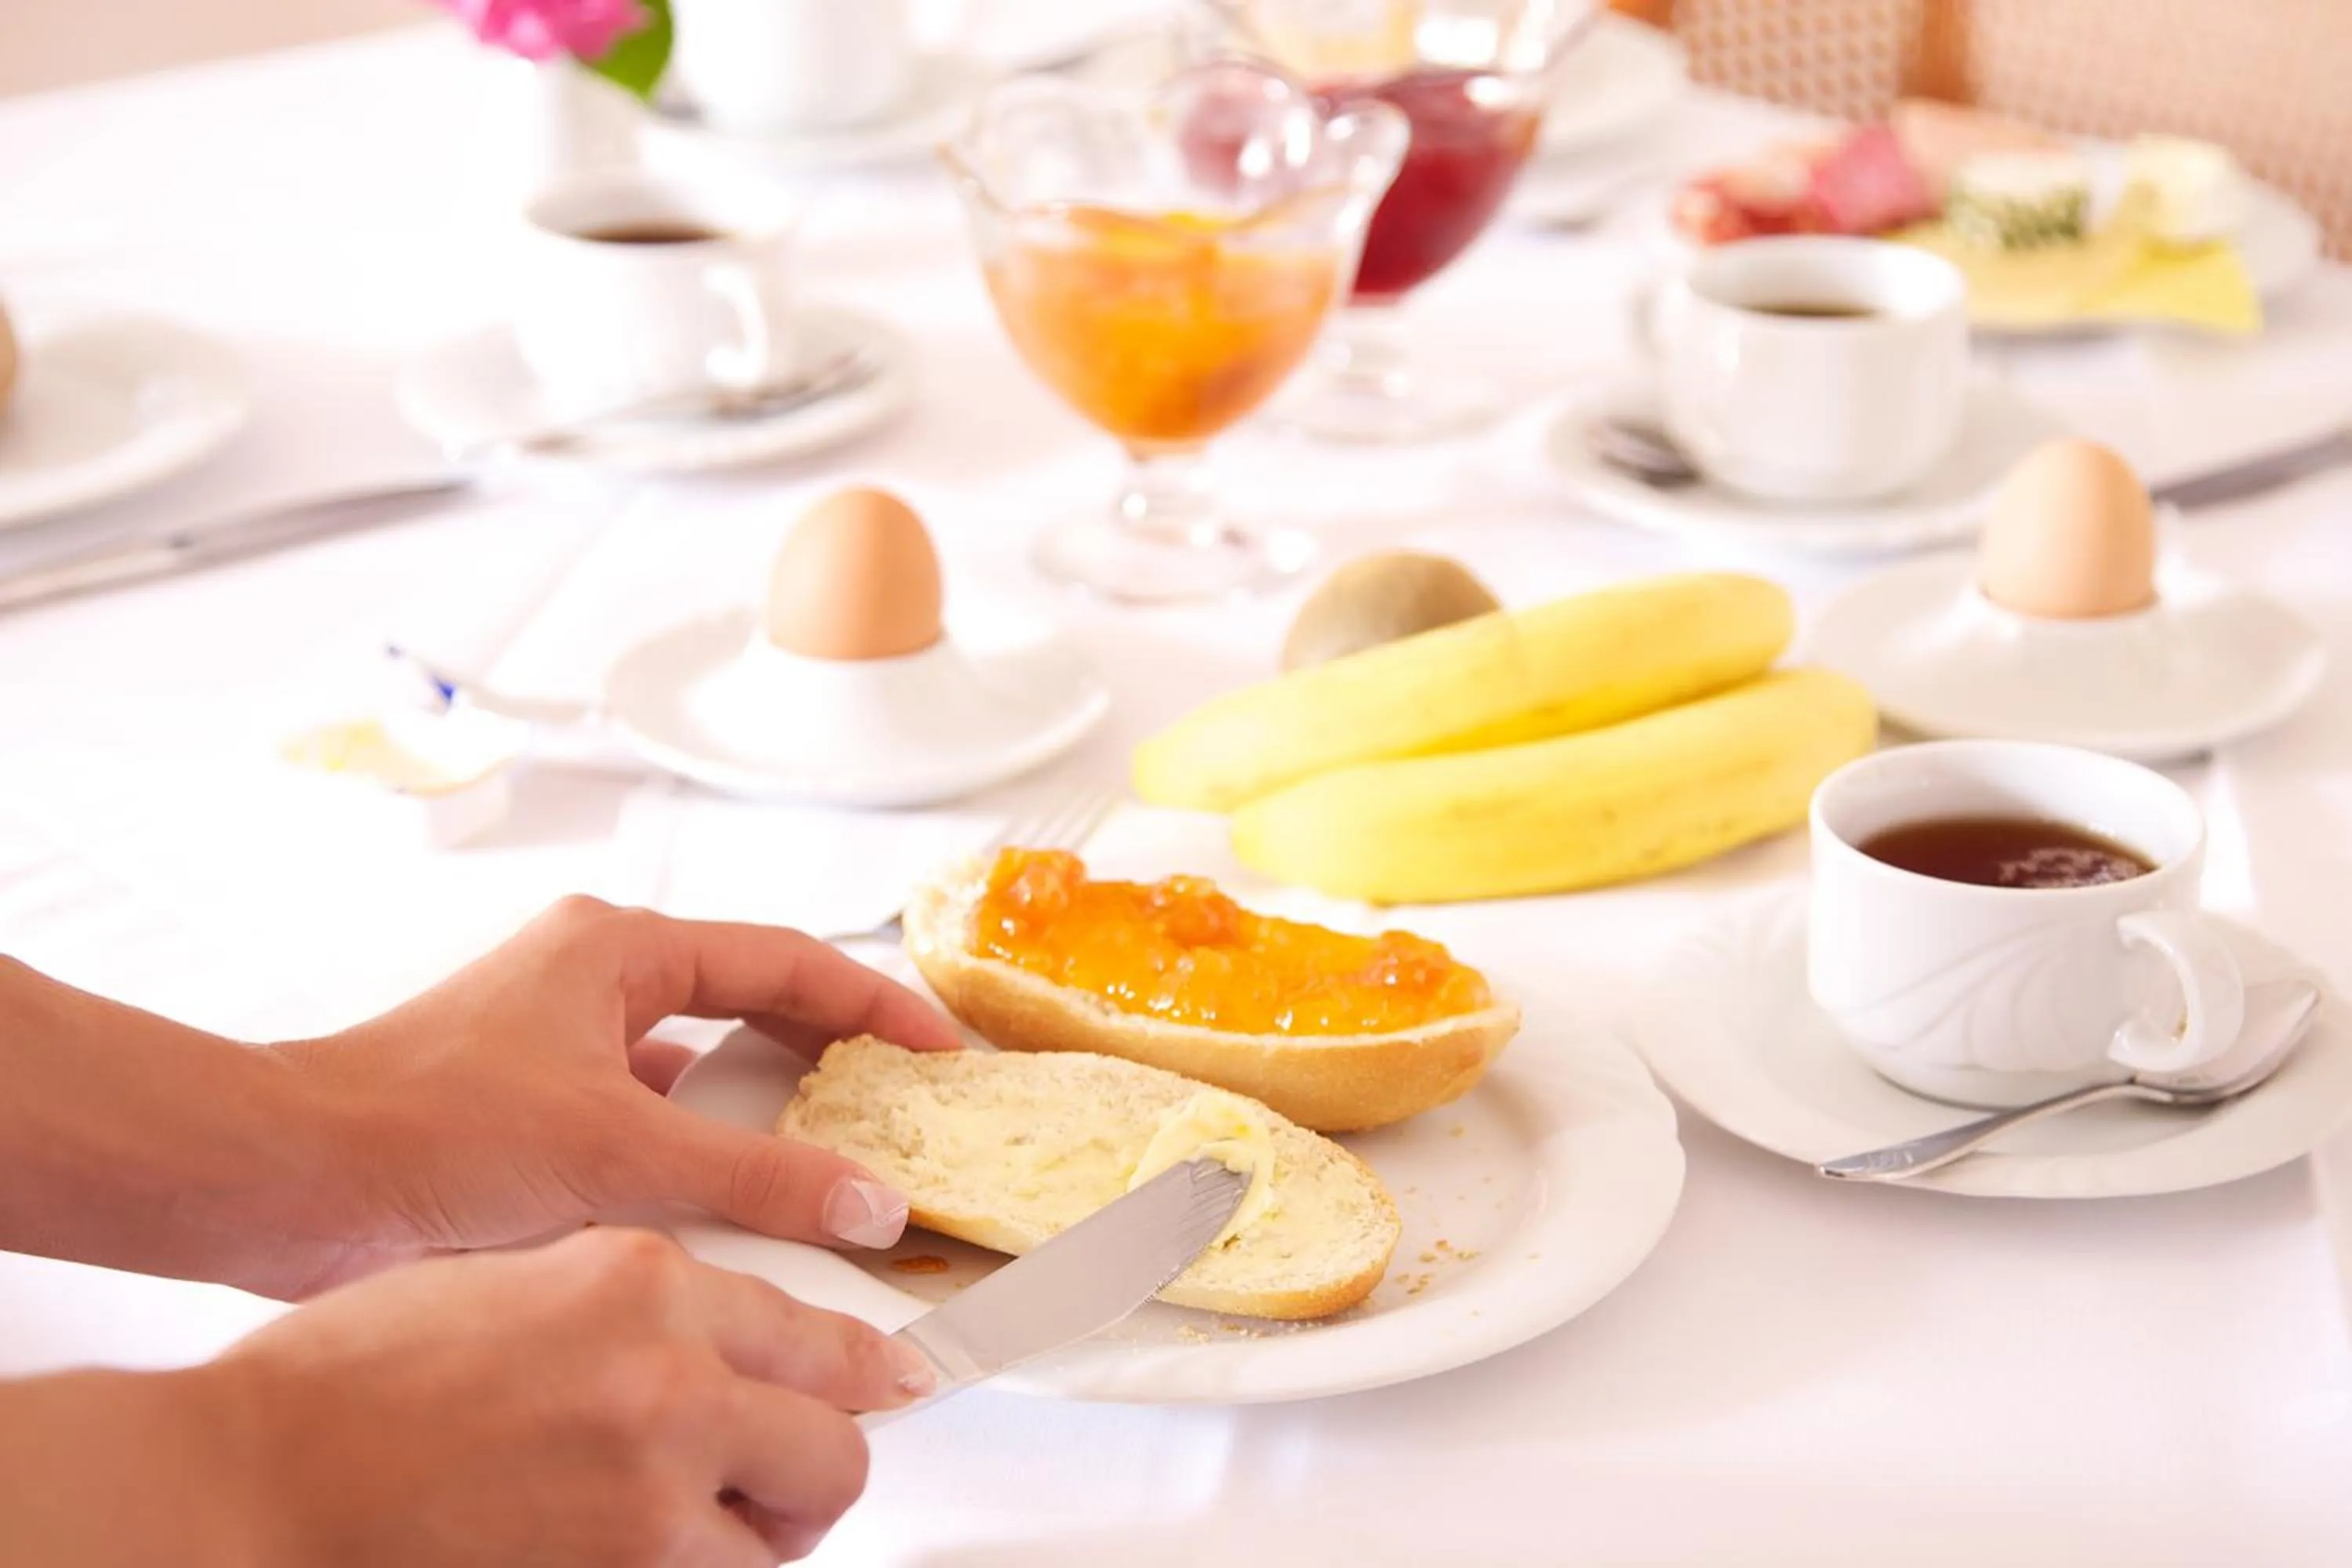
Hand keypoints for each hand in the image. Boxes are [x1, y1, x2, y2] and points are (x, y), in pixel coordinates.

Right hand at [203, 1228, 926, 1564]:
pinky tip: (637, 1557)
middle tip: (773, 1485)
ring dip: (752, 1542)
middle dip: (814, 1471)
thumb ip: (641, 1306)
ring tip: (684, 1532)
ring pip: (787, 1535)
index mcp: (643, 1279)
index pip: (816, 1329)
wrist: (261, 1473)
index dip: (865, 1372)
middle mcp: (667, 1372)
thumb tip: (726, 1342)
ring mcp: (651, 1483)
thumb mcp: (526, 1279)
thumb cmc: (359, 1378)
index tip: (891, 1388)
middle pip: (836, 1443)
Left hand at [271, 896, 960, 1295]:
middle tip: (903, 1103)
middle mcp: (593, 980)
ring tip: (837, 1156)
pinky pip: (652, 1119)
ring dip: (763, 1111)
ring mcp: (561, 1043)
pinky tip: (733, 1205)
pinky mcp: (535, 1108)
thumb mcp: (616, 1152)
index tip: (937, 1049)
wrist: (285, 1182)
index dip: (874, 1004)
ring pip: (700, 1068)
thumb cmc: (419, 1128)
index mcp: (618, 947)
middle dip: (830, 1055)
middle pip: (750, 1004)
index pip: (786, 961)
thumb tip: (863, 1200)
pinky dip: (702, 1155)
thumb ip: (755, 1179)